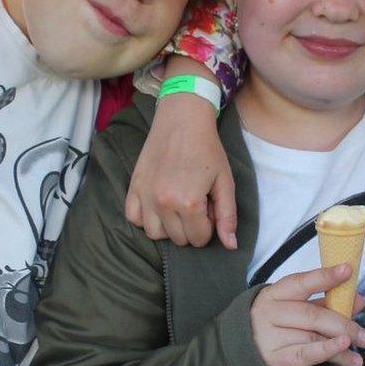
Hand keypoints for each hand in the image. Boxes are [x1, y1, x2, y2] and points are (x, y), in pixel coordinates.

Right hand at [126, 92, 237, 247]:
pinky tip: (158, 205)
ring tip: (178, 205)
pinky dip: (146, 218)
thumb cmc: (208, 149)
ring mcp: (145, 195)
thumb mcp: (225, 181)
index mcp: (189, 202)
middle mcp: (163, 203)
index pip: (199, 238)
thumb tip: (230, 246)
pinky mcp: (133, 186)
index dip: (209, 226)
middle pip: (178, 239)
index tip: (210, 207)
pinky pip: (133, 218)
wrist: (182, 120)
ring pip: (154, 234)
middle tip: (196, 202)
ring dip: (168, 226)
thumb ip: (227, 215)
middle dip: (191, 227)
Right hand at [251, 264, 364, 365]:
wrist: (241, 346)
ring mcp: (270, 336)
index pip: (303, 282)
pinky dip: (327, 352)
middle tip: (364, 334)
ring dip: (341, 344)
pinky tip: (343, 351)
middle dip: (343, 324)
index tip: (347, 270)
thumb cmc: (275, 323)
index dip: (326, 276)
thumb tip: (358, 300)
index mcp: (277, 293)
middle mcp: (271, 312)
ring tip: (360, 348)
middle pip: (312, 315)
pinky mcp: (275, 358)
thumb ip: (326, 302)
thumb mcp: (295, 306)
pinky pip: (305, 355)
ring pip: (313, 337)